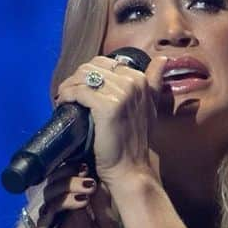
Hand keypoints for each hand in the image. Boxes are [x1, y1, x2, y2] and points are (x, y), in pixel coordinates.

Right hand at [33, 161, 126, 227]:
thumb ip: (104, 210)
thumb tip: (99, 181)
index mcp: (78, 216)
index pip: (69, 186)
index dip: (75, 172)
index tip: (90, 165)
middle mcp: (64, 221)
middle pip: (55, 188)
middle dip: (69, 177)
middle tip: (86, 176)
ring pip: (47, 201)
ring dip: (65, 190)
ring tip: (85, 190)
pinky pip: (43, 224)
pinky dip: (56, 210)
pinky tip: (76, 207)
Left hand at [54, 54, 168, 185]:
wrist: (130, 169)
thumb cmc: (134, 143)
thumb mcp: (150, 108)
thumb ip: (154, 82)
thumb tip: (163, 58)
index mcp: (140, 79)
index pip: (105, 64)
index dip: (89, 74)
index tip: (80, 89)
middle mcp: (133, 82)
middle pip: (92, 66)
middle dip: (76, 78)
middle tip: (68, 94)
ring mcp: (121, 93)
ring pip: (84, 76)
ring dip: (69, 85)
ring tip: (64, 98)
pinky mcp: (107, 106)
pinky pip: (80, 91)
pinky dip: (67, 95)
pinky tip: (63, 104)